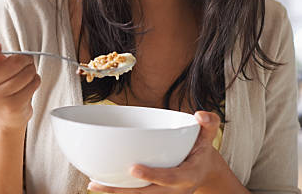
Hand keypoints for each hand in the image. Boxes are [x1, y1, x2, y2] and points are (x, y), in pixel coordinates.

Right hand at [0, 34, 40, 130]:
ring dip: (31, 69)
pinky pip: (32, 84)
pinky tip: (29, 83)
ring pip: (26, 74)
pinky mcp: (12, 107)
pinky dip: (35, 80)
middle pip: (12, 64)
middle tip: (26, 60)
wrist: (3, 115)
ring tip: (28, 71)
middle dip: (24, 59)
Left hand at [88, 111, 226, 192]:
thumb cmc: (200, 151)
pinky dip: (118, 191)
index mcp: (187, 176)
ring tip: (94, 184)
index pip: (170, 177)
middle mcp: (174, 191)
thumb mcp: (208, 137)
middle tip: (99, 183)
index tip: (133, 168)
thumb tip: (201, 115)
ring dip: (116, 192)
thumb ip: (208, 124)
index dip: (152, 175)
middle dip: (123, 191)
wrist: (203, 171)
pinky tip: (100, 183)